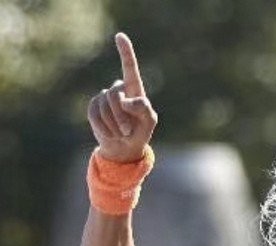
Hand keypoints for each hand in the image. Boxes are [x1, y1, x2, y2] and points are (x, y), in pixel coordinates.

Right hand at [87, 32, 157, 162]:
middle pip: (115, 95)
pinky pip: (95, 115)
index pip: (129, 68)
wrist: (124, 148)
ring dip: (115, 125)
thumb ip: (142, 108)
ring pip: (105, 106)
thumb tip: (125, 100)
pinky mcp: (93, 106)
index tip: (120, 36)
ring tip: (121, 133)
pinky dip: (105, 129)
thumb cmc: (140, 132)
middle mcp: (119, 89)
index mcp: (134, 89)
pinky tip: (111, 133)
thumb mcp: (149, 121)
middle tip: (128, 131)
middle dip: (121, 116)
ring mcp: (104, 96)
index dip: (125, 52)